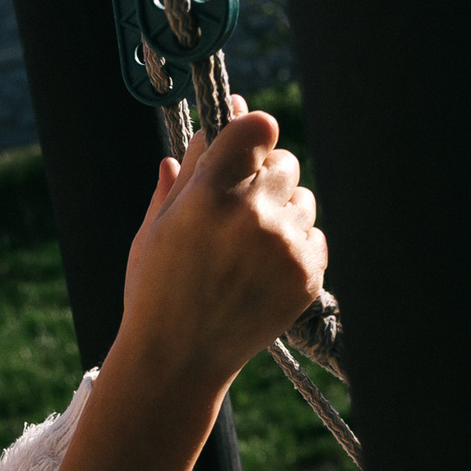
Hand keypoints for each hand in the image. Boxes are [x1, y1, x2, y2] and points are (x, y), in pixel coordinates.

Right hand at [121, 97, 326, 390]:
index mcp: (207, 196)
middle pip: (286, 161)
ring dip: (282, 215)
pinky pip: (314, 236)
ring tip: (247, 252)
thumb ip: (194, 165)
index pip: (260, 127)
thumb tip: (229, 109)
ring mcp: (283, 247)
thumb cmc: (157, 289)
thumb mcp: (156, 226)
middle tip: (237, 215)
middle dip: (265, 179)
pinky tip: (261, 274)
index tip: (244, 150)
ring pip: (304, 200)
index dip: (252, 135)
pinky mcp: (306, 275)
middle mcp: (251, 217)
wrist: (178, 361)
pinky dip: (294, 249)